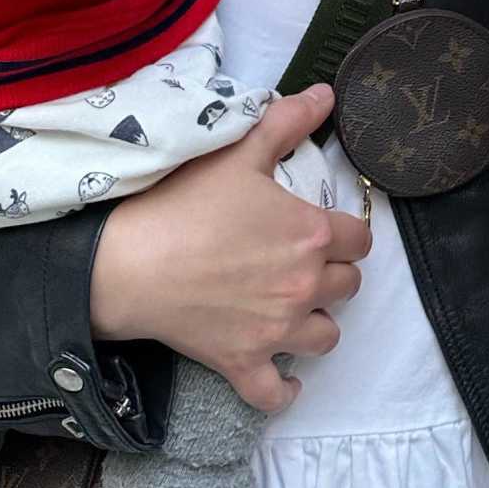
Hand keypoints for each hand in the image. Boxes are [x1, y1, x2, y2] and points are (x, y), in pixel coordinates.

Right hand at [89, 85, 369, 412]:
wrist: (128, 261)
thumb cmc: (185, 202)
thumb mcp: (240, 151)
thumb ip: (288, 121)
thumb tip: (327, 94)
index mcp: (311, 234)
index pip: (360, 239)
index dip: (346, 234)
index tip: (326, 231)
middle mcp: (305, 285)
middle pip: (348, 286)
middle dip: (333, 274)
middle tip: (306, 265)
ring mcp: (276, 329)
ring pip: (326, 337)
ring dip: (317, 323)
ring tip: (296, 309)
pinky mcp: (243, 362)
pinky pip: (276, 394)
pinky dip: (283, 390)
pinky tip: (284, 378)